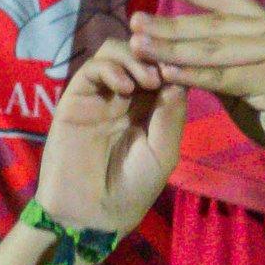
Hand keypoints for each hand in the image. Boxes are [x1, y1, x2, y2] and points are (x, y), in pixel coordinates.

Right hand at [32, 38, 186, 239]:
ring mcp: (102, 94)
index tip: (188, 67)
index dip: (176, 62)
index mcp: (153, 107)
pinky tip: (124, 88)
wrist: (93, 213)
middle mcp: (128, 95)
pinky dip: (110, 68)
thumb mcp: (163, 152)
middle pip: (142, 52)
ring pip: (116, 51)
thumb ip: (171, 115)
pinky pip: (92, 68)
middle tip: (164, 73)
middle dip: (156, 55)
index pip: (166, 68)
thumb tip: (179, 76)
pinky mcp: (76, 97)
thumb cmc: (134, 188)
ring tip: (147, 80)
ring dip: (134, 58)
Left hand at [131, 0, 264, 183]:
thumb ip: (225, 64)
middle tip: (135, 18)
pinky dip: (192, 75)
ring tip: (139, 44)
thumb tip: (183, 54)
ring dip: (172, 47)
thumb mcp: (253, 81)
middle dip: (171, 21)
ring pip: (215, 48)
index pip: (226, 0)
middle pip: (215, 22)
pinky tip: (165, 73)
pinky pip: (225, 77)